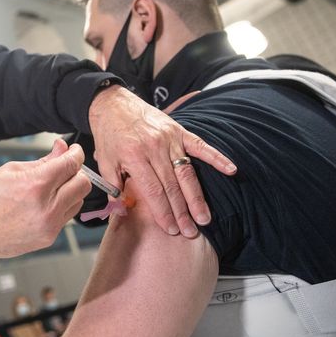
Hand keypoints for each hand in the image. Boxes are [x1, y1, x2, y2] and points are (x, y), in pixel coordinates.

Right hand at [0, 139, 90, 263]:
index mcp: (35, 185)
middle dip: (76, 172)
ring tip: (50, 187)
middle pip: (83, 185)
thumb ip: (42, 161)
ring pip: (78, 202)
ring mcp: (49, 227)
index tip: (74, 150)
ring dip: (70, 191)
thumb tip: (62, 148)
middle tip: (63, 167)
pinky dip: (60, 207)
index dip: (76, 153)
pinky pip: (65, 217)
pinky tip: (42, 204)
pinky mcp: (48, 239)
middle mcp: (47, 208)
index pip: (71, 164)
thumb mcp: (10, 171)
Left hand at [89, 86, 235, 237]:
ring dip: (196, 196)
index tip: (171, 229)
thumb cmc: (109, 135)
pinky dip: (217, 158)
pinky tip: (231, 170)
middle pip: (172, 185)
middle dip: (182, 211)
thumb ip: (114, 186)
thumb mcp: (104, 161)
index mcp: (134, 156)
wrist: (113, 104)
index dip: (163, 211)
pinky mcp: (178, 130)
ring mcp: (169, 138)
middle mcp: (154, 148)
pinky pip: (200, 146)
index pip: (153, 191)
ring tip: (204, 217)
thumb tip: (122, 210)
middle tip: (190, 231)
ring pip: (186, 172)